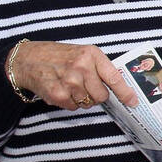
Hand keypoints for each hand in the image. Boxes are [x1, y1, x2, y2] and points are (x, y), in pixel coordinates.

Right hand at [10, 41, 137, 110]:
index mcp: (92, 54)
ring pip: (87, 103)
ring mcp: (69, 81)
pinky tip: (60, 89)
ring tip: (69, 84)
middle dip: (96, 95)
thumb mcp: (83, 53)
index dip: (125, 93)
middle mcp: (82, 66)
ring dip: (81, 99)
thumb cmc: (59, 56)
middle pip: (102, 96)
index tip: (133, 102)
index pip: (114, 77)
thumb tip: (119, 89)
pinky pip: (73, 107)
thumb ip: (99, 68)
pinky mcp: (57, 94)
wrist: (28, 59)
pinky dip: (68, 102)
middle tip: (85, 85)